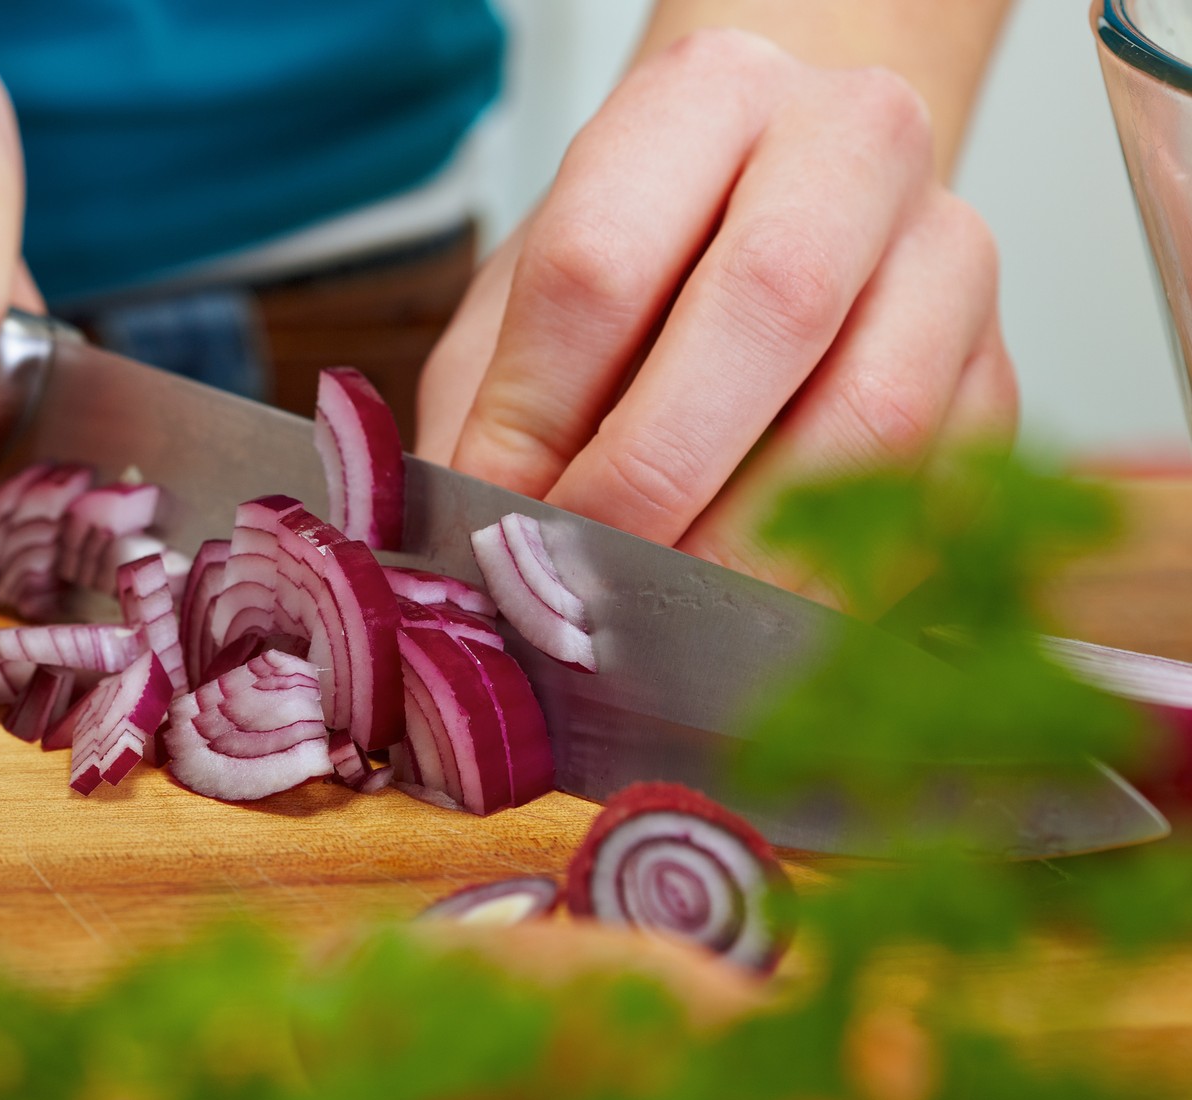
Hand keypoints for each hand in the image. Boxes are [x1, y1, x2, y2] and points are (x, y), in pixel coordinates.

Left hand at [417, 29, 1016, 598]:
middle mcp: (851, 146)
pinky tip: (754, 624)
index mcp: (704, 97)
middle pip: (766, 307)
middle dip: (655, 479)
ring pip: (874, 418)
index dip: (537, 417)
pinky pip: (934, 499)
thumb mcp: (524, 308)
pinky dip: (836, 583)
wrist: (789, 199)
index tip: (498, 519)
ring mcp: (948, 257)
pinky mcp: (1000, 373)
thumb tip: (475, 557)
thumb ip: (491, 417)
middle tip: (585, 582)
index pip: (601, 262)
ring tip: (662, 625)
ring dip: (752, 551)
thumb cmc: (643, 255)